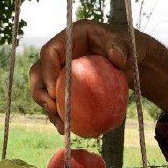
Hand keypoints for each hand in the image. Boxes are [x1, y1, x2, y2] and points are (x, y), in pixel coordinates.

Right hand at [30, 19, 167, 133]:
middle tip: (52, 109)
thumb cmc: (127, 46)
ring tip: (60, 126)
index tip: (54, 92)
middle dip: (40, 93)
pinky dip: (59, 115)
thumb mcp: (127, 43)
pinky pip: (56, 101)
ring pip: (43, 90)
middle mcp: (60, 54)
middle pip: (38, 72)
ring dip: (48, 109)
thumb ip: (121, 48)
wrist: (129, 58)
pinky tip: (65, 130)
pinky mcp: (65, 85)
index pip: (50, 52)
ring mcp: (60, 70)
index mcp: (70, 38)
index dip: (47, 71)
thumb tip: (117, 58)